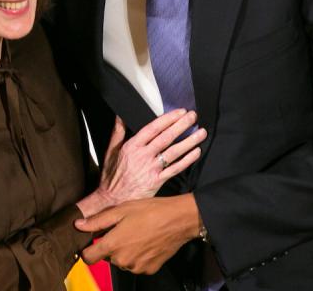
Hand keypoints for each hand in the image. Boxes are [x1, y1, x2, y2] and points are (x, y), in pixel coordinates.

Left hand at [76, 194, 200, 273]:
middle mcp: (123, 261)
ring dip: (124, 250)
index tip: (91, 241)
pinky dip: (137, 255)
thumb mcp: (121, 210)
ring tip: (136, 232)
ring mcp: (136, 268)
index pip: (88, 258)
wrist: (177, 220)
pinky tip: (145, 240)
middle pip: (107, 256)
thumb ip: (98, 221)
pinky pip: (136, 264)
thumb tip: (78, 225)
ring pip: (122, 261)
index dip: (87, 249)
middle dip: (110, 244)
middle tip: (122, 227)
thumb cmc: (149, 211)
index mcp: (113, 245)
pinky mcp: (149, 270)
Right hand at [77, 110, 205, 216]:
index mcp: (132, 146)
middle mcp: (143, 156)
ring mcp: (152, 169)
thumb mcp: (111, 150)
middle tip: (193, 116)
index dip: (168, 119)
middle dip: (181, 125)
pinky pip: (176, 169)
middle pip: (166, 137)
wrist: (112, 200)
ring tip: (201, 132)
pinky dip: (187, 160)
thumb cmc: (112, 175)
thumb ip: (118, 132)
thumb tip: (121, 115)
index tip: (179, 111)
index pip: (153, 128)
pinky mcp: (158, 181)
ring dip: (189, 141)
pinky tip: (196, 152)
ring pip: (174, 152)